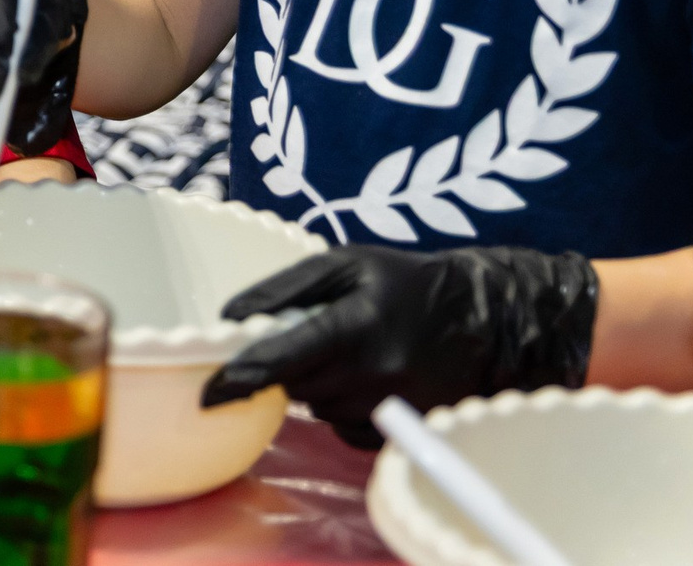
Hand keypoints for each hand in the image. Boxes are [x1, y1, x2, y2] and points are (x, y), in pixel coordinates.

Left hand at [200, 245, 597, 448]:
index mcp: (354, 326)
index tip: (208, 392)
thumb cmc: (405, 283)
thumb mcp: (345, 263)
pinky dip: (343, 406)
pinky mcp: (400, 429)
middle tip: (309, 338)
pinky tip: (365, 377)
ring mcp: (389, 407)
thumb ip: (285, 288)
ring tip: (348, 352)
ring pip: (319, 408)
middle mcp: (372, 374)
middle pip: (296, 387)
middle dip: (289, 366)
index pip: (283, 360)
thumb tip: (230, 315)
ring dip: (318, 385)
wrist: (484, 320)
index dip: (241, 378)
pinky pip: (346, 428)